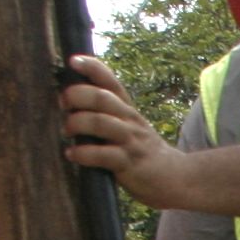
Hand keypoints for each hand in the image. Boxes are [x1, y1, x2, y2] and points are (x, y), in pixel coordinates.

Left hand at [60, 55, 186, 207]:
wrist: (176, 178)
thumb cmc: (142, 151)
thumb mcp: (130, 126)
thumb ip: (107, 113)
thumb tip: (70, 101)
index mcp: (127, 109)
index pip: (111, 81)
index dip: (92, 68)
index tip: (73, 61)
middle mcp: (129, 121)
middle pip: (102, 98)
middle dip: (77, 96)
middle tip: (63, 103)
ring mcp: (130, 141)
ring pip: (101, 123)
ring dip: (77, 123)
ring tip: (67, 130)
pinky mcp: (129, 163)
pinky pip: (102, 155)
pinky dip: (82, 153)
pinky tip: (72, 154)